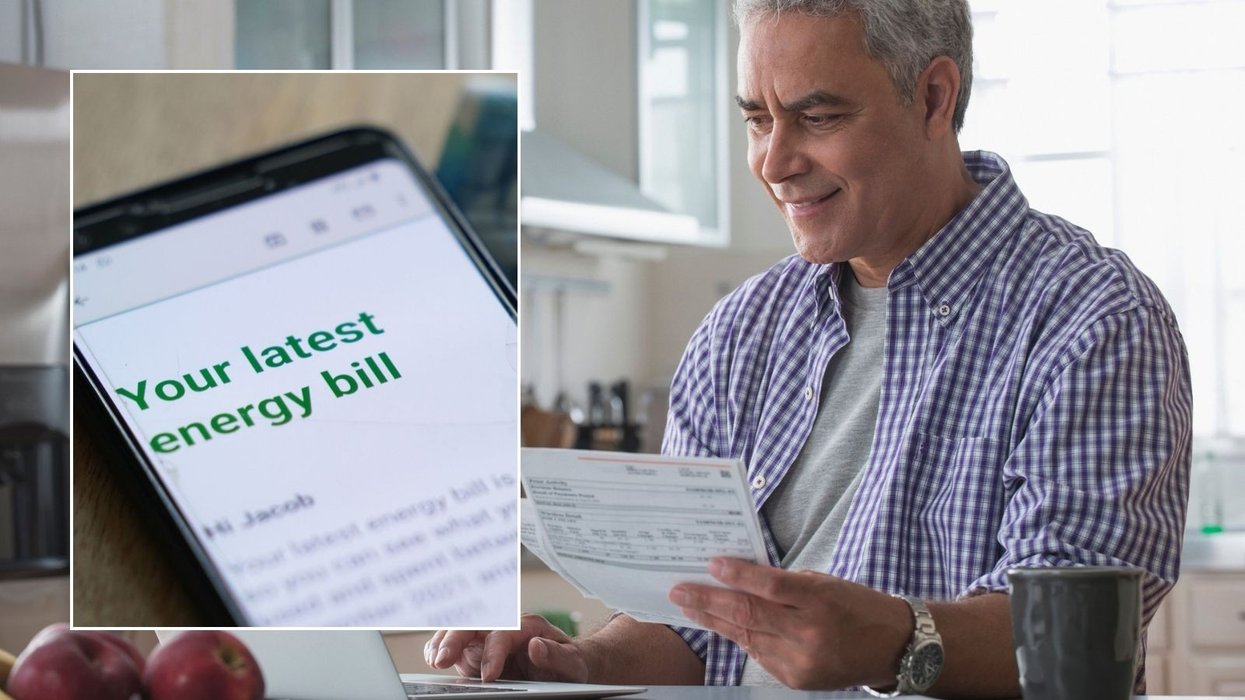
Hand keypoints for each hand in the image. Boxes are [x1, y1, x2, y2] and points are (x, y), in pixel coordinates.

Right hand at [425, 613, 589, 682]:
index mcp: (528, 625)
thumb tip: (536, 646)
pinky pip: (455, 643)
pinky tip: (433, 657)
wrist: (566, 665)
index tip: (488, 676)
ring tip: (434, 660)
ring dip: (444, 641)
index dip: (493, 653)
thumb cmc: (570, 663)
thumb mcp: (573, 663)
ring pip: (460, 630)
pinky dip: (441, 647)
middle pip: (475, 623)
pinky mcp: (478, 649)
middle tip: (442, 661)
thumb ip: (556, 655)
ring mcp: (488, 636)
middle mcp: (505, 626)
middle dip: (456, 639)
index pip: (504, 633)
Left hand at [668, 558, 909, 689]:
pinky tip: (723, 625)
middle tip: (680, 591)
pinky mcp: (796, 679)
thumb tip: (738, 578)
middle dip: (708, 602)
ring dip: (715, 621)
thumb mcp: (824, 583)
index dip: (736, 575)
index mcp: (819, 600)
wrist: (892, 646)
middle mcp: (809, 633)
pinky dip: (742, 638)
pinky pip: (759, 655)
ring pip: (747, 637)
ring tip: (691, 606)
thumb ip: (784, 583)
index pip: (769, 586)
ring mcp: (801, 660)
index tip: (710, 564)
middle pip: (749, 614)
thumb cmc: (856, 605)